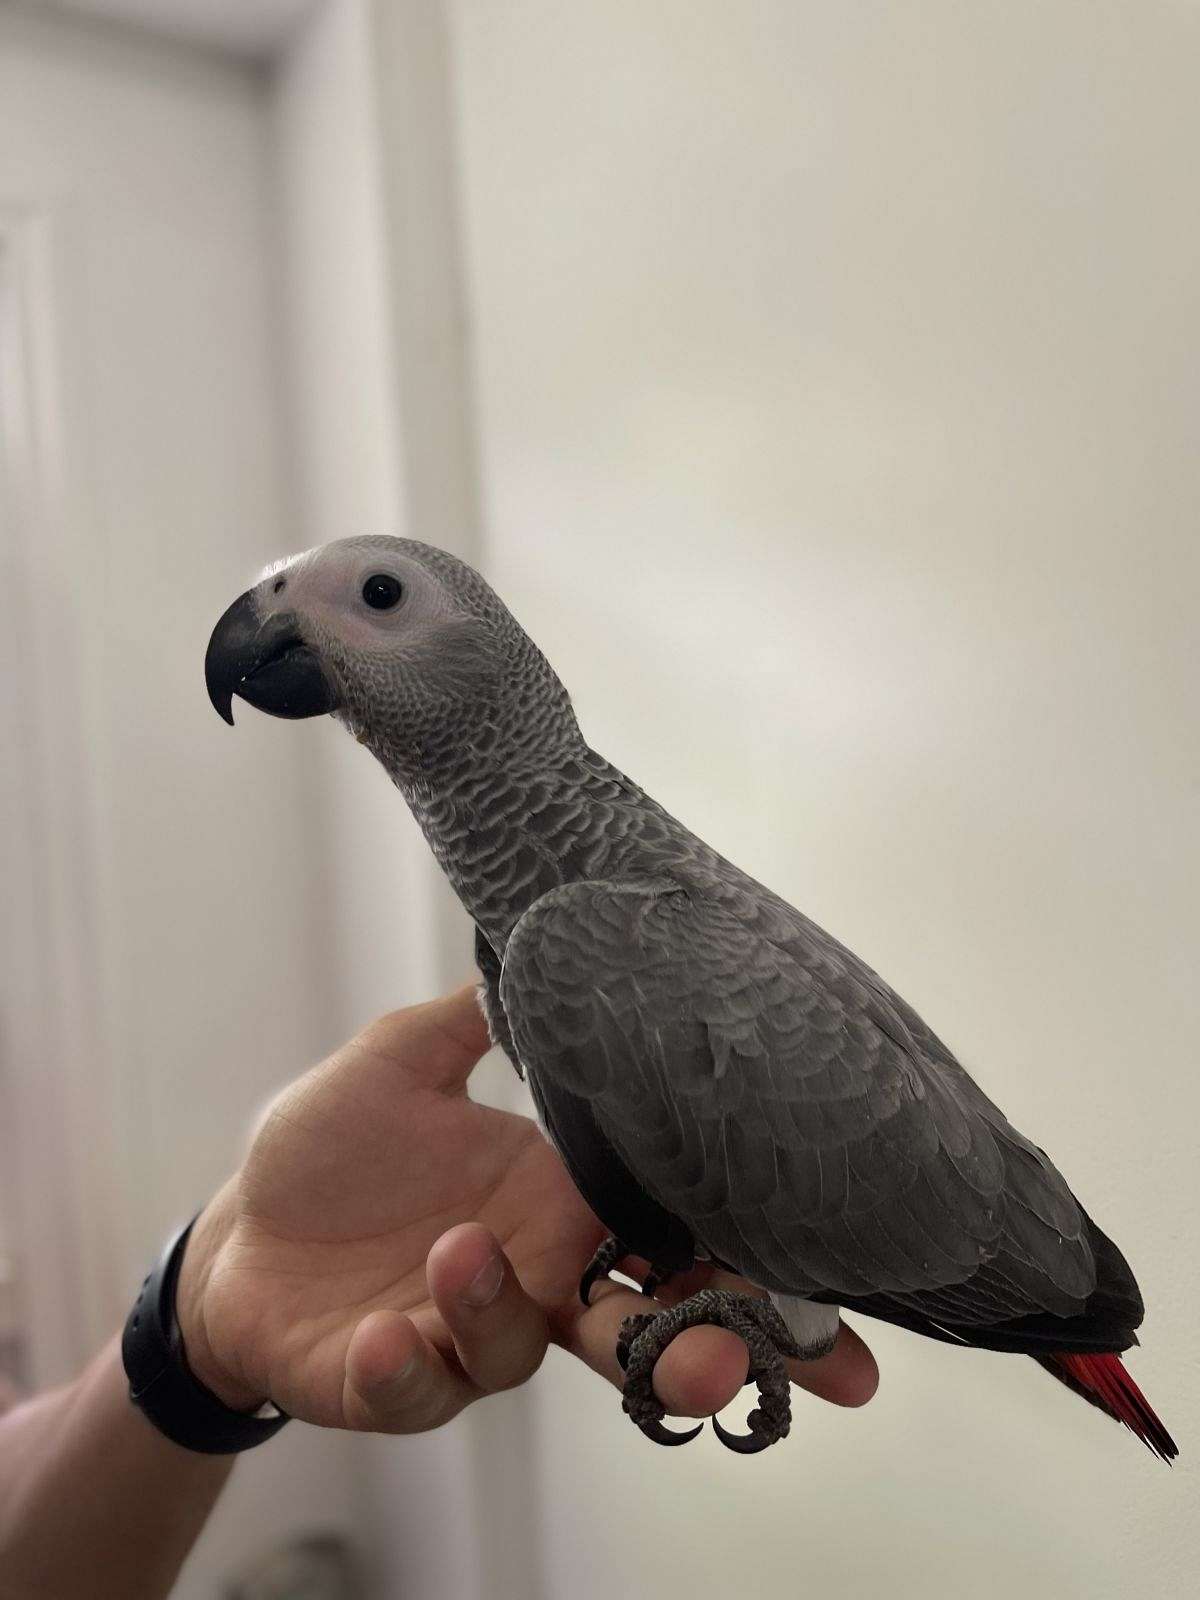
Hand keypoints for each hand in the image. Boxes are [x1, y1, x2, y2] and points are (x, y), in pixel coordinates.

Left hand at [176, 987, 877, 1431]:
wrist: (237, 1233)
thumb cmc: (332, 1151)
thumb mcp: (401, 1058)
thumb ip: (479, 1013)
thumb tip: (550, 931)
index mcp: (558, 1204)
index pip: (678, 1242)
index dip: (757, 1277)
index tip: (838, 1313)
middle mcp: (532, 1278)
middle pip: (638, 1332)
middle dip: (691, 1355)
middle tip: (716, 1362)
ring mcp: (461, 1335)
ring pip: (522, 1353)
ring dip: (500, 1312)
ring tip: (454, 1252)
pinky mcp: (387, 1378)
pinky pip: (413, 1390)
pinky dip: (408, 1367)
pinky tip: (386, 1332)